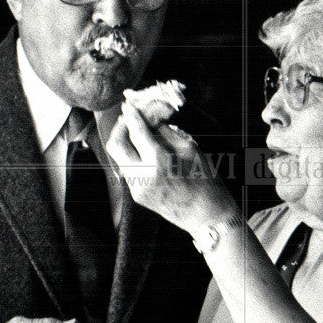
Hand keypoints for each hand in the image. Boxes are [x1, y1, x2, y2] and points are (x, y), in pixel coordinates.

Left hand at [105, 101, 235, 234]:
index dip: (132, 115)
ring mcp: (137, 188)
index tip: (130, 105)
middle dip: (120, 128)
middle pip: (116, 145)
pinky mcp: (137, 196)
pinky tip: (146, 152)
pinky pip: (129, 170)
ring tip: (139, 134)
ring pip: (119, 158)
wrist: (206, 217)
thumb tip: (151, 118)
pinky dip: (134, 157)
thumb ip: (166, 132)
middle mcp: (142, 176)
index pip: (136, 131)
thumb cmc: (205, 181)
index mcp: (158, 162)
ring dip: (126, 142)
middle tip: (129, 118)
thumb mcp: (190, 149)